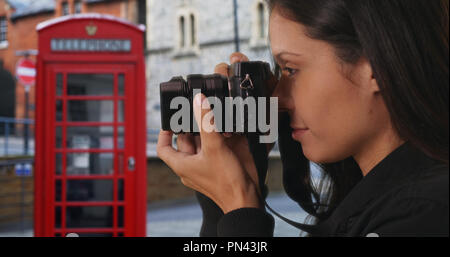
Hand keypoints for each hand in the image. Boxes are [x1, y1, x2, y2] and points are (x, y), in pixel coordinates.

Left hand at [157, 93, 261, 213]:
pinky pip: (215, 148)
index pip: (164, 147)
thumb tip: (199, 101)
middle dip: (194, 126)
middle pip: (185, 140)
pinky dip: (220, 138)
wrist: (245, 198)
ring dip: (209, 131)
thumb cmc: (226, 183)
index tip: (170, 120)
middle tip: (201, 113)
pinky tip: (228, 132)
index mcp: (182, 164)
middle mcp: (191, 165)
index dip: (164, 132)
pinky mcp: (218, 165)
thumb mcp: (214, 147)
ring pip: (202, 142)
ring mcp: (205, 165)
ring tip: (217, 122)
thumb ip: (206, 122)